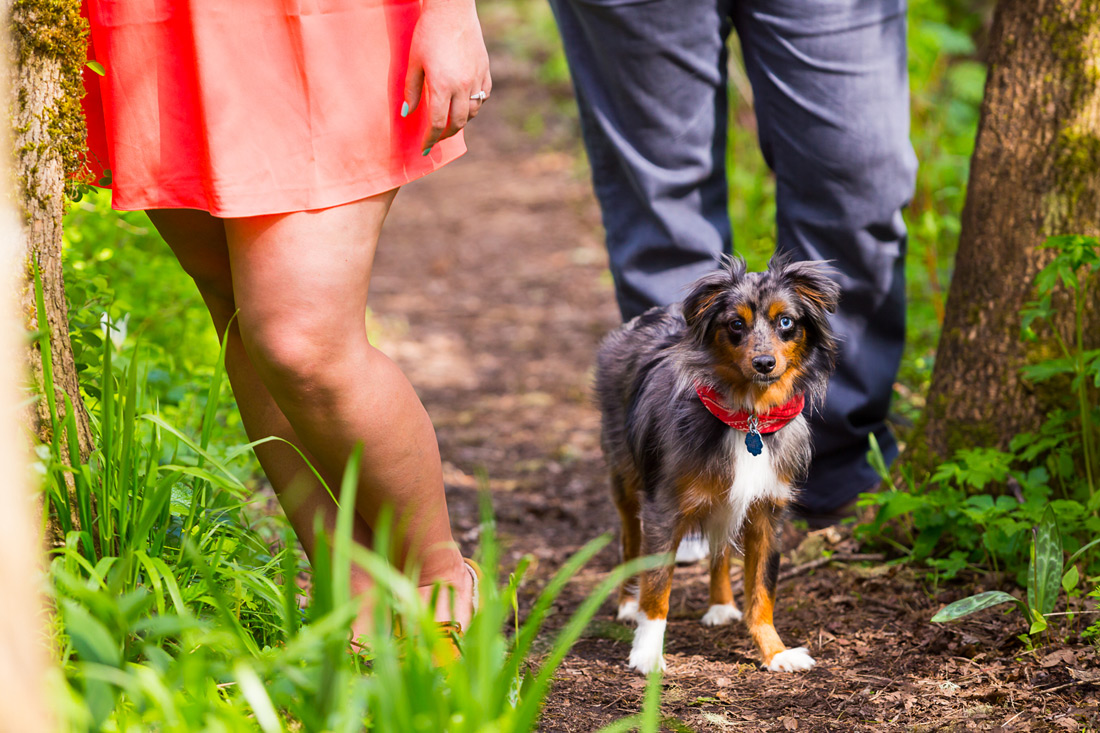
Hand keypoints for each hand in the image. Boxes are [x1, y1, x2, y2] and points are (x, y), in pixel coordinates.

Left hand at [403, 0, 490, 153]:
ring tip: (450, 123)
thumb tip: (407, 113)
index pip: (437, 124)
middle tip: (436, 139)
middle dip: (445, 136)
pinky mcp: (485, 71)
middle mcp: (463, 87)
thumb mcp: (414, 61)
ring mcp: (477, 79)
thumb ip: (411, 90)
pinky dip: (474, 106)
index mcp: (442, 86)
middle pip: (457, 123)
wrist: (452, 11)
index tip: (425, 148)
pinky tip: (465, 105)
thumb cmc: (428, 33)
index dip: (430, 139)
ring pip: (472, 113)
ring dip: (460, 122)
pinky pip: (482, 97)